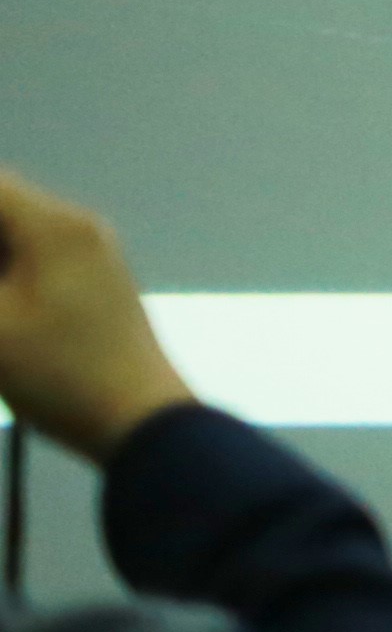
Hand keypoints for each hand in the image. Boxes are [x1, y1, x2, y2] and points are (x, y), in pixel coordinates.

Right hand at [0, 165, 196, 462]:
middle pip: (1, 211)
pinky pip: (33, 264)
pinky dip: (5, 279)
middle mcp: (78, 229)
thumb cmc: (59, 374)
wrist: (138, 419)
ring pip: (14, 241)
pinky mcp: (92, 285)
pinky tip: (3, 314)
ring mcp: (91, 256)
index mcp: (56, 226)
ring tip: (1, 324)